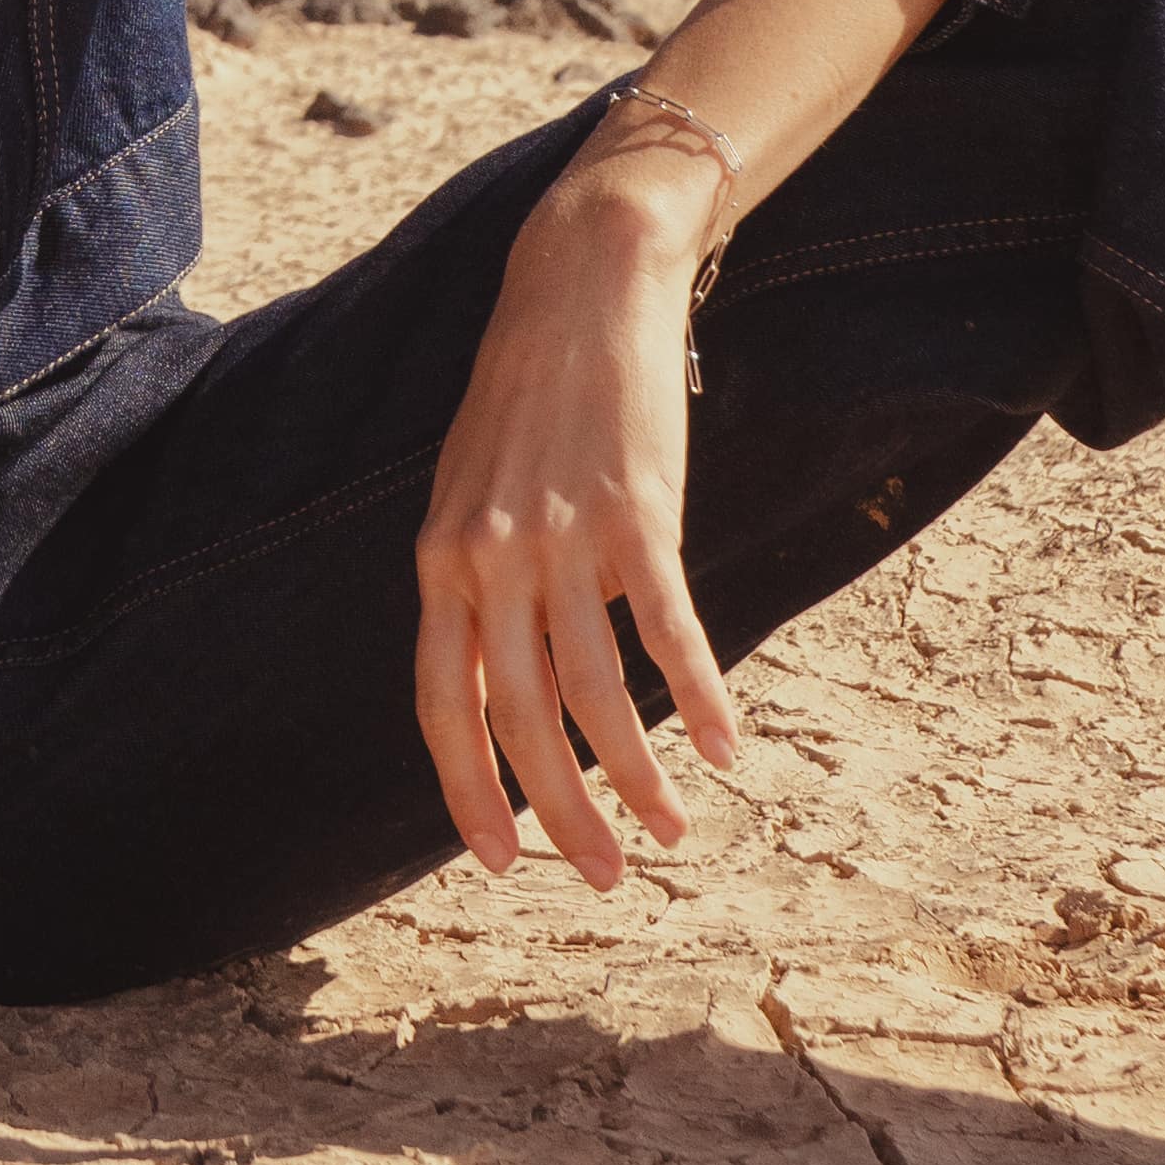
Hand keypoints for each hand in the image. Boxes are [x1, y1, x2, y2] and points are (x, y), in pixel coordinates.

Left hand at [411, 164, 743, 887]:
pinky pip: (665, 627)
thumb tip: (496, 677)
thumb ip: (474, 579)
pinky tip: (726, 746)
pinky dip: (699, 694)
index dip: (471, 792)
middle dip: (563, 811)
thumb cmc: (528, 398)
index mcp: (439, 560)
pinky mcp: (634, 513)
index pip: (441, 707)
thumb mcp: (469, 490)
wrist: (579, 287)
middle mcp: (488, 557)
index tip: (503, 861)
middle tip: (606, 876)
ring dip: (636, 775)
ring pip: (595, 691)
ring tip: (674, 831)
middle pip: (520, 717)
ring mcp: (560, 536)